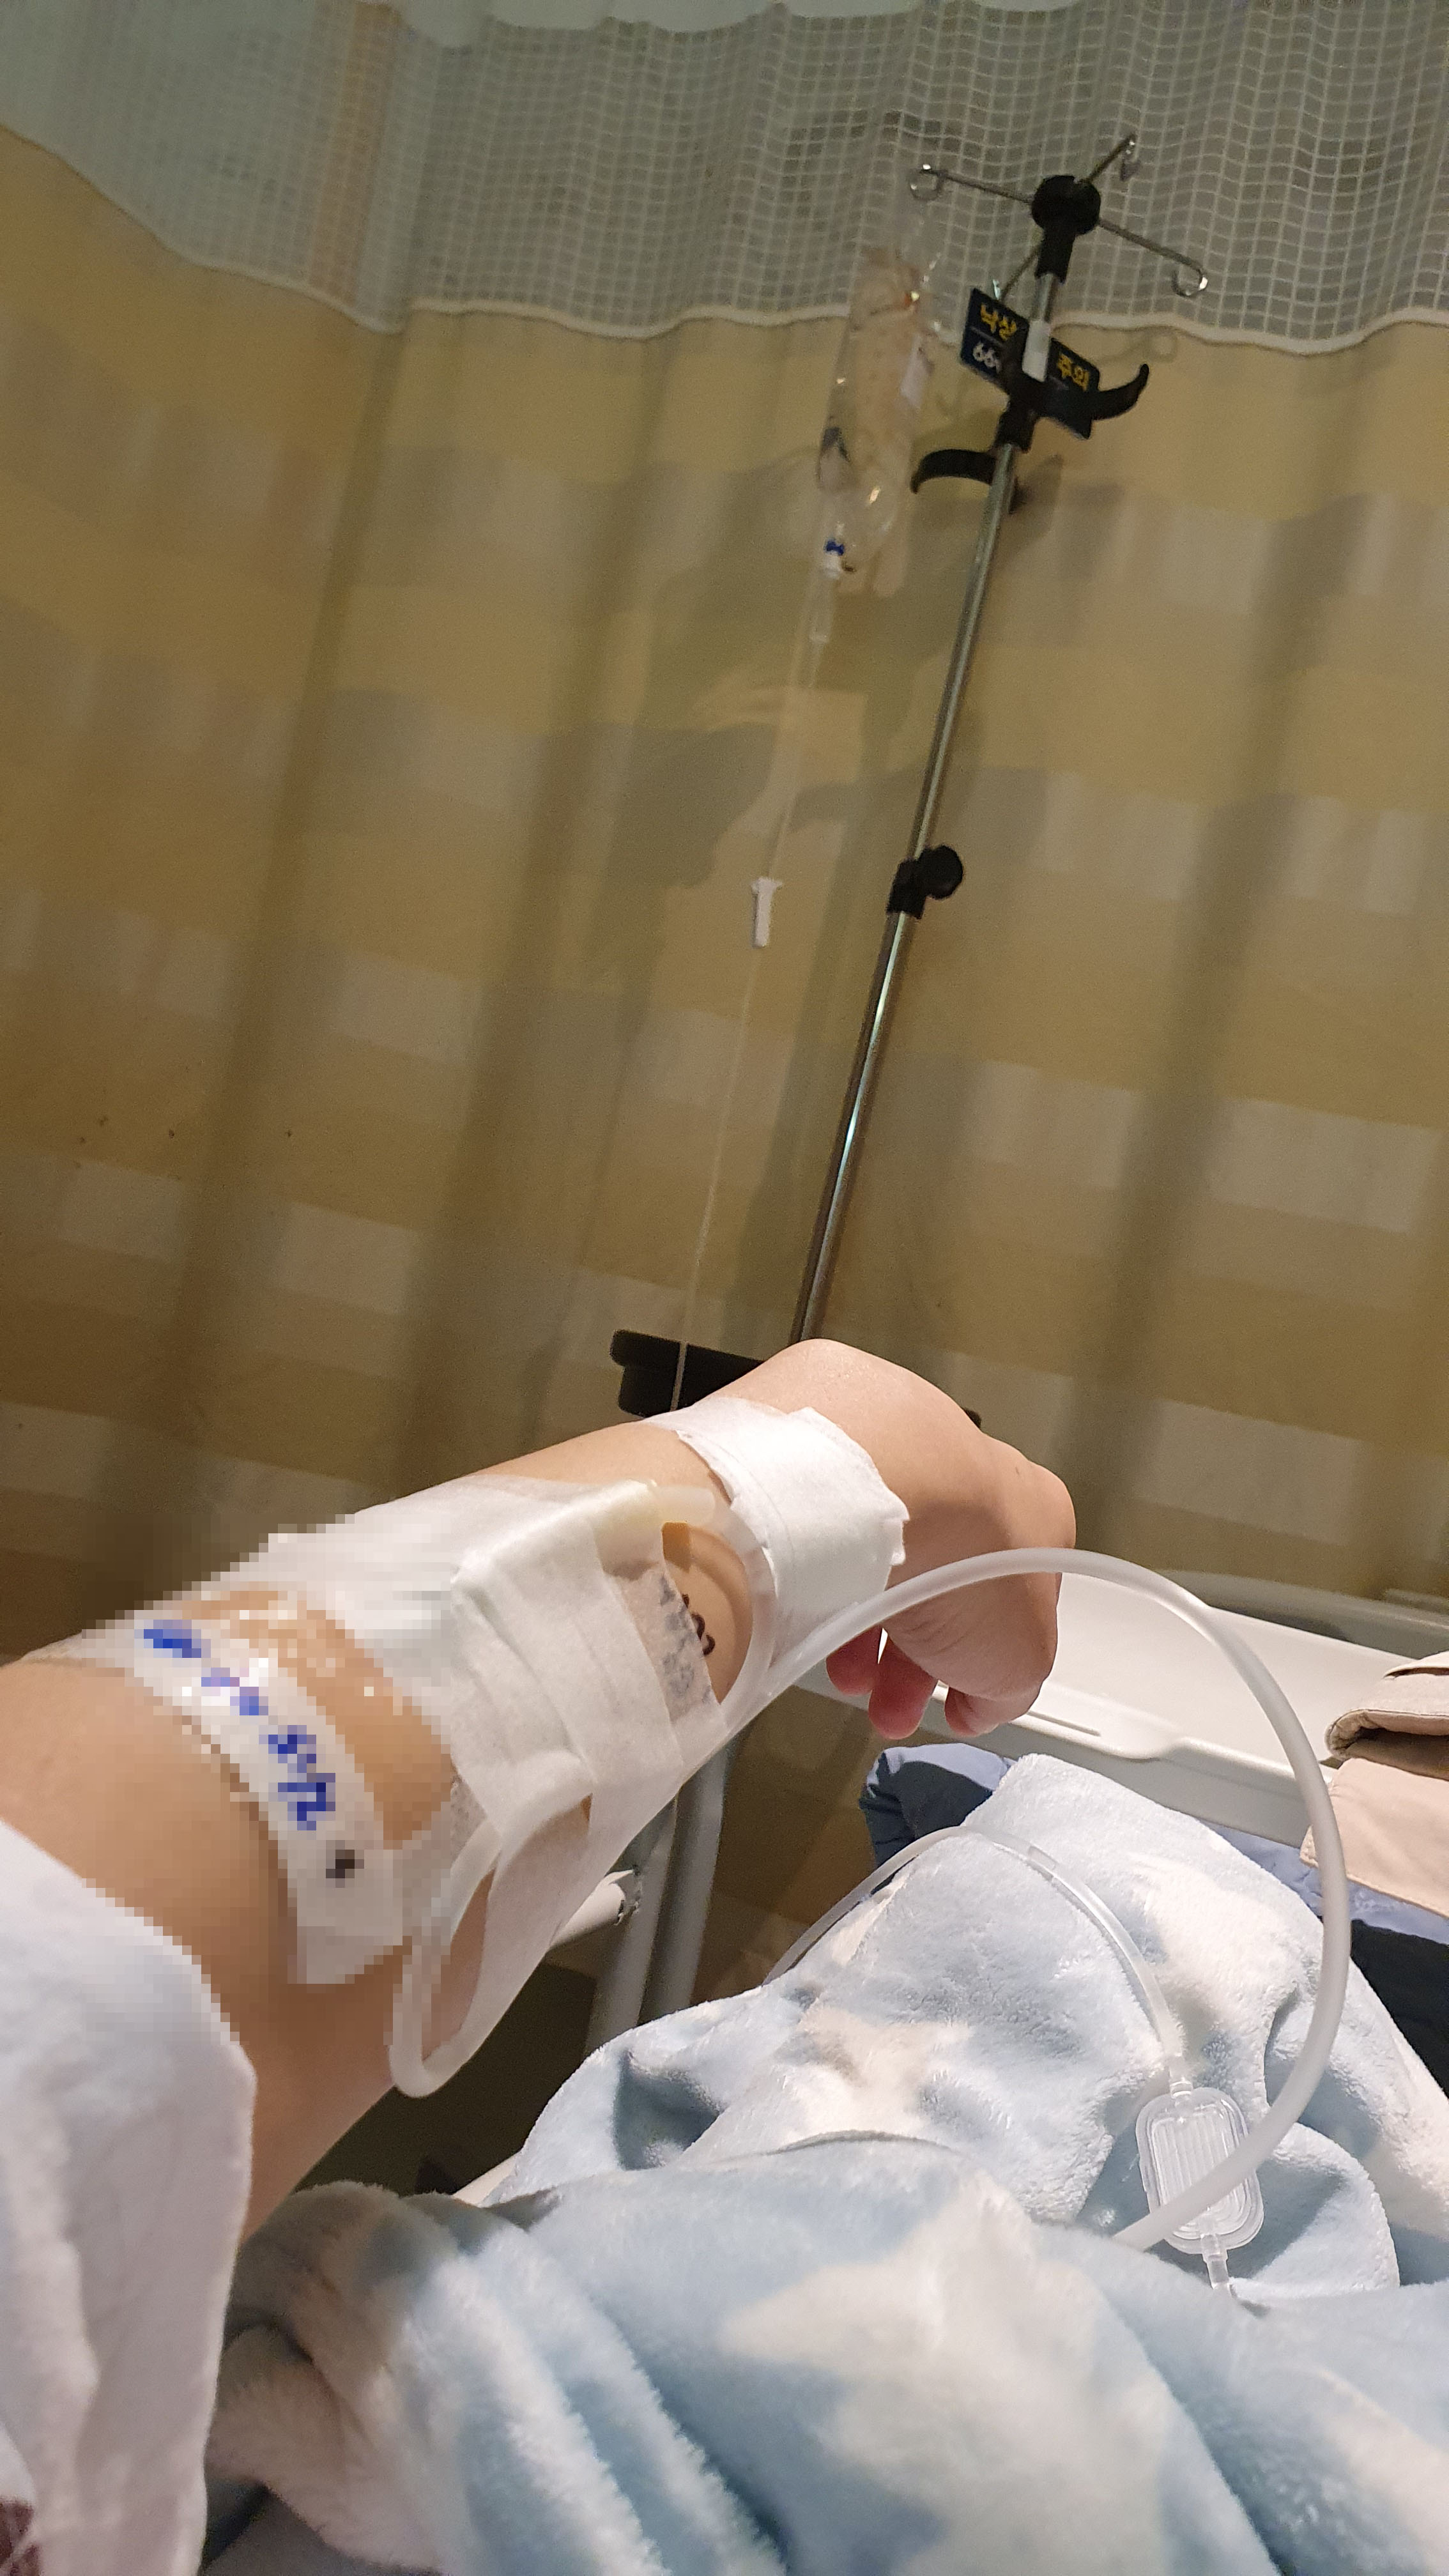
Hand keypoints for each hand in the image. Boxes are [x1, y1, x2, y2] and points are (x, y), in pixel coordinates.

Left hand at [728, 1342, 1074, 1739]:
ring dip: (861, 1626)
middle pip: (941, 1584)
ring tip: (841, 1671)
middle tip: (887, 1703)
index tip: (952, 1700)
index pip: (1011, 1601)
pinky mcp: (832, 1449)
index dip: (980, 1661)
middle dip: (912, 1659)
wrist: (876, 1489)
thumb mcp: (1019, 1660)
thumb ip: (1009, 1687)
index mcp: (1035, 1515)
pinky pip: (830, 1529)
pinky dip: (823, 1571)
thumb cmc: (959, 1557)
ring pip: (880, 1555)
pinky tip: (816, 1610)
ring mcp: (899, 1455)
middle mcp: (970, 1473)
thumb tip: (983, 1705)